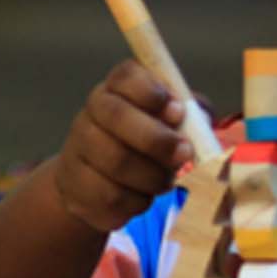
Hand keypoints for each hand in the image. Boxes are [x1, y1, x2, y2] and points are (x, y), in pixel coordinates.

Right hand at [48, 60, 192, 236]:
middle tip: (185, 153)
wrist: (97, 183)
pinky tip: (143, 197)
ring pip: (116, 161)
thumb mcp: (169, 124)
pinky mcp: (74, 187)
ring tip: (166, 181)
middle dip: (157, 138)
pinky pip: (111, 196)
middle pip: (117, 116)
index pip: (125, 76)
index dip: (151, 91)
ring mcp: (77, 150)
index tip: (177, 110)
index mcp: (115, 90)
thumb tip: (202, 121)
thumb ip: (190, 116)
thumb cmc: (143, 146)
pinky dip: (137, 202)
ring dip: (152, 176)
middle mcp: (90, 114)